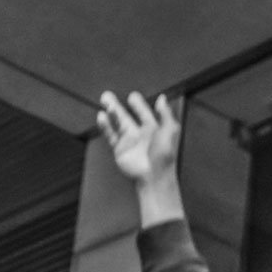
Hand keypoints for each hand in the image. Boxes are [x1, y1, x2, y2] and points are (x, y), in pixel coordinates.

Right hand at [97, 91, 188, 230]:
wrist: (154, 176)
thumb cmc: (164, 156)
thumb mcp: (170, 131)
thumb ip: (166, 114)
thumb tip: (162, 98)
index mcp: (153, 129)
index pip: (143, 113)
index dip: (138, 104)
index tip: (132, 96)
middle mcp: (139, 134)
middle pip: (125, 116)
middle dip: (117, 105)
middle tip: (107, 96)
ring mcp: (128, 141)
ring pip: (116, 123)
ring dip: (110, 112)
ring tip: (104, 101)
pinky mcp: (119, 150)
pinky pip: (111, 135)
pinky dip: (105, 126)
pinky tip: (101, 116)